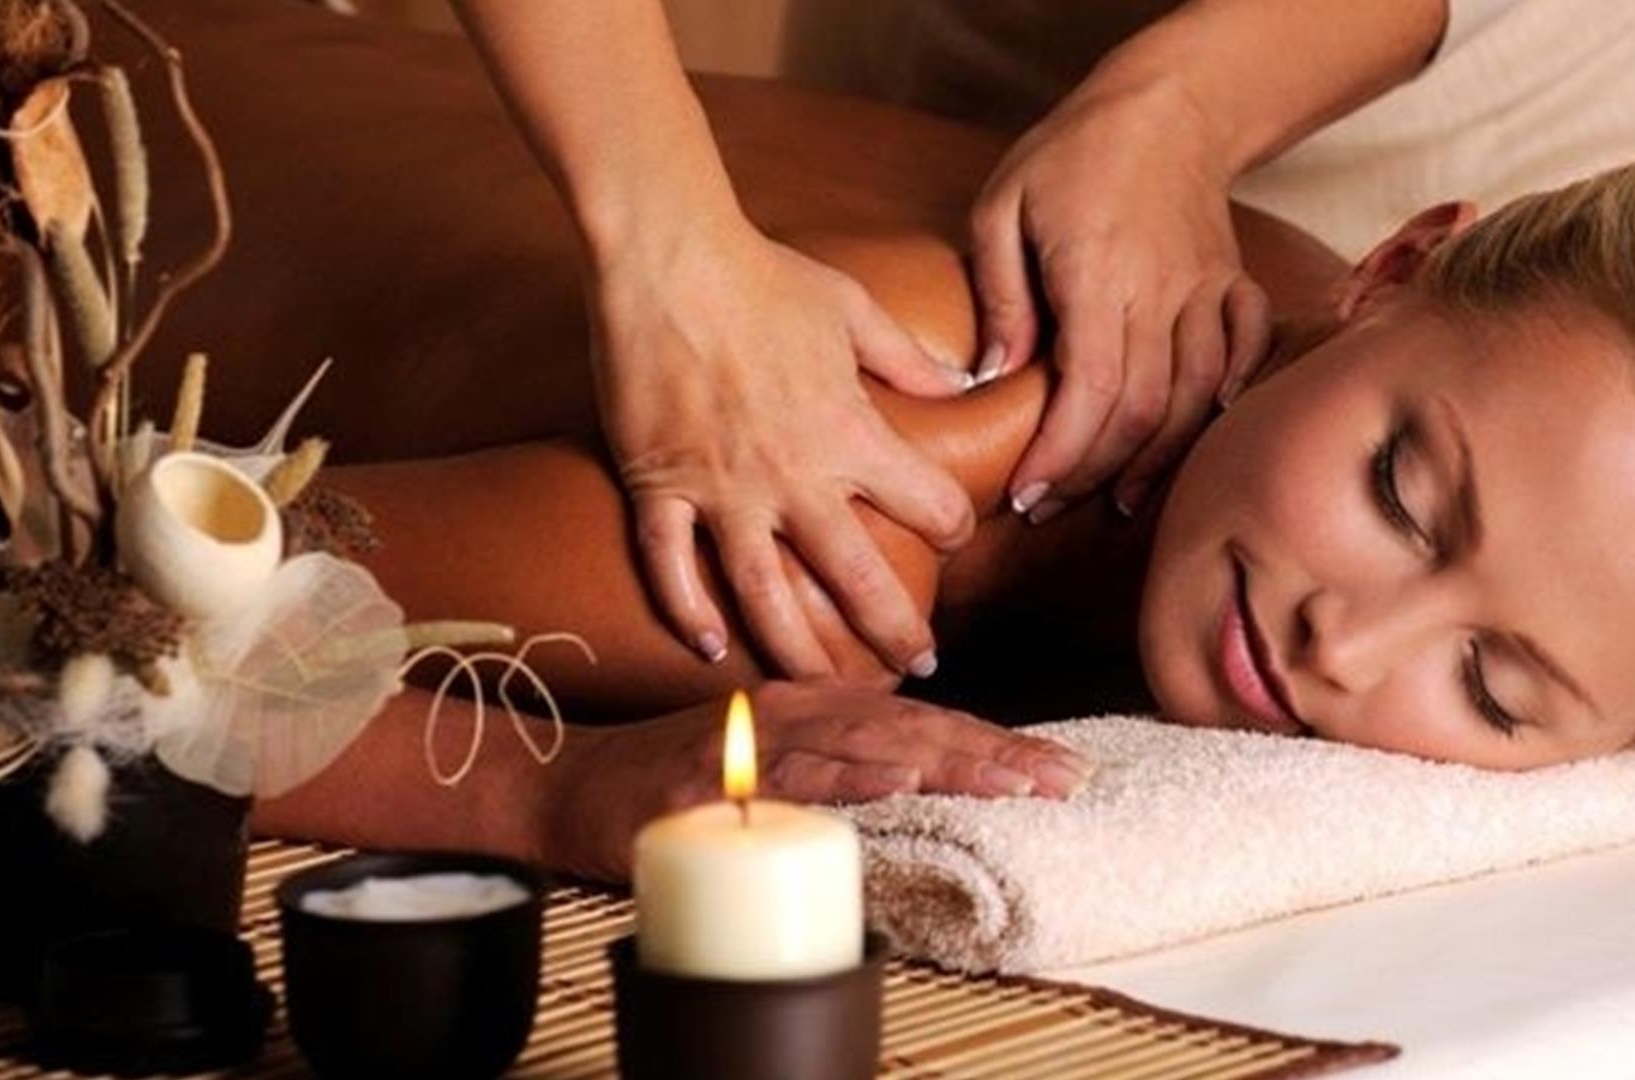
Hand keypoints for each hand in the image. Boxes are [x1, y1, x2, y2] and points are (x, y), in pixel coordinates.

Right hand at [548, 680, 1093, 878]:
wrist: (569, 786)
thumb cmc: (673, 782)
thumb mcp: (771, 766)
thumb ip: (837, 769)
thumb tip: (913, 788)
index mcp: (818, 705)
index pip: (925, 724)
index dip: (996, 743)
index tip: (1061, 769)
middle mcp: (797, 708)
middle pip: (915, 728)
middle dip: (996, 753)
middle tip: (1066, 779)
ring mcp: (756, 737)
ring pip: (869, 743)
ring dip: (947, 760)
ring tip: (1013, 780)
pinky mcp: (716, 773)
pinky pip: (792, 773)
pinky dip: (850, 775)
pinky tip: (900, 781)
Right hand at [593, 219, 977, 678]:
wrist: (668, 255)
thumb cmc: (764, 274)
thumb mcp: (854, 310)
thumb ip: (910, 360)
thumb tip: (961, 383)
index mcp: (848, 432)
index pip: (927, 503)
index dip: (952, 524)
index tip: (955, 535)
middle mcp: (791, 476)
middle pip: (856, 579)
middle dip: (894, 630)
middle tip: (917, 665)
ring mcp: (720, 489)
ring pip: (765, 597)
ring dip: (800, 652)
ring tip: (827, 689)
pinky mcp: (657, 486)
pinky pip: (671, 567)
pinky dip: (688, 613)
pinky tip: (710, 650)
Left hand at [968, 75, 1271, 519]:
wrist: (1169, 104)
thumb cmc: (1073, 154)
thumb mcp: (1003, 206)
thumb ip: (999, 293)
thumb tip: (994, 374)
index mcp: (1098, 274)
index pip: (1090, 389)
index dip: (1061, 454)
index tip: (1028, 494)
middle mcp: (1161, 291)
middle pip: (1142, 409)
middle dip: (1094, 472)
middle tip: (1053, 505)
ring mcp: (1207, 289)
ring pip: (1196, 396)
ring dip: (1158, 457)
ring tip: (1117, 499)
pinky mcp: (1234, 284)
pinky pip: (1246, 353)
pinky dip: (1228, 399)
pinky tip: (1199, 434)